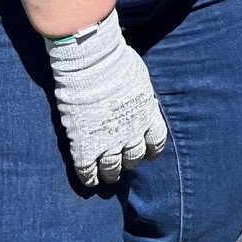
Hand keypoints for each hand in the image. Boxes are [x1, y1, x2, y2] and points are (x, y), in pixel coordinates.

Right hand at [45, 9, 167, 187]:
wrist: (92, 62)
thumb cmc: (115, 61)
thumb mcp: (139, 78)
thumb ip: (139, 94)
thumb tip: (138, 96)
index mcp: (147, 115)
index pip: (156, 141)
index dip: (151, 150)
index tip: (147, 154)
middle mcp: (132, 133)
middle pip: (134, 157)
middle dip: (129, 162)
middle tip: (123, 165)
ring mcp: (109, 141)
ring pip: (113, 168)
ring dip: (110, 174)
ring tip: (107, 177)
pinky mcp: (85, 145)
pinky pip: (88, 169)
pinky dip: (89, 177)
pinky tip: (89, 180)